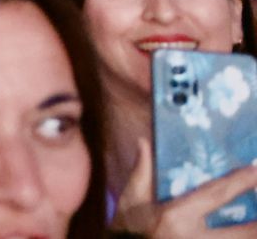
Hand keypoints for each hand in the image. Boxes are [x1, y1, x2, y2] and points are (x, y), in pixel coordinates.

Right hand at [115, 137, 256, 237]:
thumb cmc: (127, 230)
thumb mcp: (130, 201)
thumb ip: (141, 172)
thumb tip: (144, 141)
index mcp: (176, 216)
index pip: (216, 195)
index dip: (241, 182)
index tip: (256, 171)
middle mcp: (193, 238)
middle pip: (243, 233)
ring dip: (252, 234)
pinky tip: (245, 233)